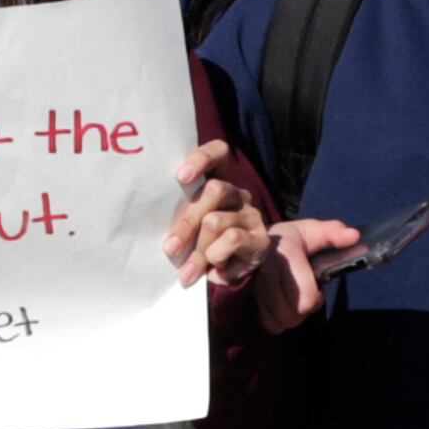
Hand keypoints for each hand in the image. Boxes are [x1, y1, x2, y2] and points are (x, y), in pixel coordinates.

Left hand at [165, 136, 269, 291]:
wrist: (234, 274)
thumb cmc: (201, 247)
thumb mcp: (189, 231)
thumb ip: (180, 221)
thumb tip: (166, 236)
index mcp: (217, 183)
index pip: (219, 153)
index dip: (202, 158)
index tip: (181, 177)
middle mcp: (236, 194)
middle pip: (214, 190)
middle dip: (187, 223)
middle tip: (170, 248)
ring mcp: (251, 215)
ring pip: (216, 220)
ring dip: (199, 250)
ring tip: (189, 270)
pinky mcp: (261, 238)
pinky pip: (231, 239)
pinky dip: (217, 257)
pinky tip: (216, 270)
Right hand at [253, 215, 360, 331]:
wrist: (257, 241)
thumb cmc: (293, 239)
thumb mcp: (314, 230)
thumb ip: (334, 233)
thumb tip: (354, 237)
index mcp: (286, 255)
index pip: (306, 298)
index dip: (317, 298)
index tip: (318, 286)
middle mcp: (267, 273)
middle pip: (293, 314)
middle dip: (305, 309)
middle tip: (306, 293)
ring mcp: (255, 288)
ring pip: (281, 322)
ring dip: (292, 315)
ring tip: (294, 299)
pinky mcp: (249, 299)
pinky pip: (269, 324)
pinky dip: (278, 320)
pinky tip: (281, 305)